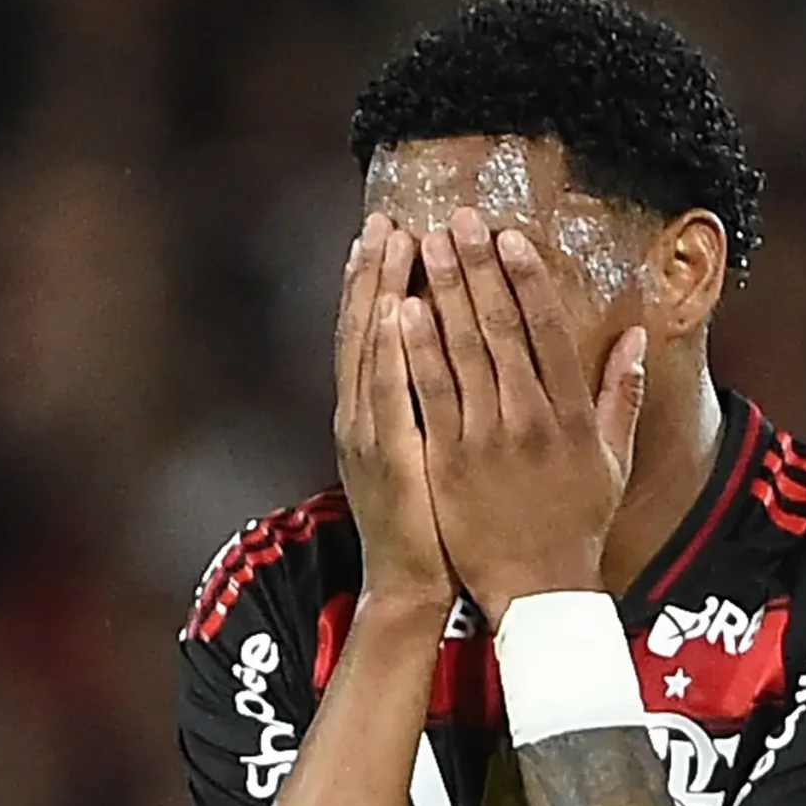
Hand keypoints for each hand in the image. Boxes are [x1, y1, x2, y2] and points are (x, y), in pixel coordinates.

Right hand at [333, 214, 454, 612]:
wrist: (414, 587)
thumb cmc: (432, 523)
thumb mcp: (425, 455)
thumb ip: (430, 405)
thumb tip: (444, 359)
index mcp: (374, 412)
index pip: (375, 333)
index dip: (379, 281)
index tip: (390, 230)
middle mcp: (362, 415)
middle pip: (366, 328)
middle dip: (375, 271)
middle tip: (388, 218)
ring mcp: (370, 435)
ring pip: (372, 349)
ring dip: (379, 292)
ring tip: (391, 241)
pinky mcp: (390, 457)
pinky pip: (389, 394)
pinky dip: (389, 350)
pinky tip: (397, 310)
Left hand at [400, 208, 648, 626]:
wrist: (539, 590)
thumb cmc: (577, 524)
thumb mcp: (613, 460)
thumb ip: (623, 395)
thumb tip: (635, 335)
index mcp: (572, 415)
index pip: (548, 330)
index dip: (527, 278)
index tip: (510, 236)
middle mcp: (530, 420)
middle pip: (501, 328)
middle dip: (478, 267)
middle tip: (459, 217)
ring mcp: (487, 440)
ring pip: (462, 352)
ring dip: (443, 293)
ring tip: (425, 244)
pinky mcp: (450, 462)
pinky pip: (430, 395)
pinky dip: (415, 350)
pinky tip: (400, 310)